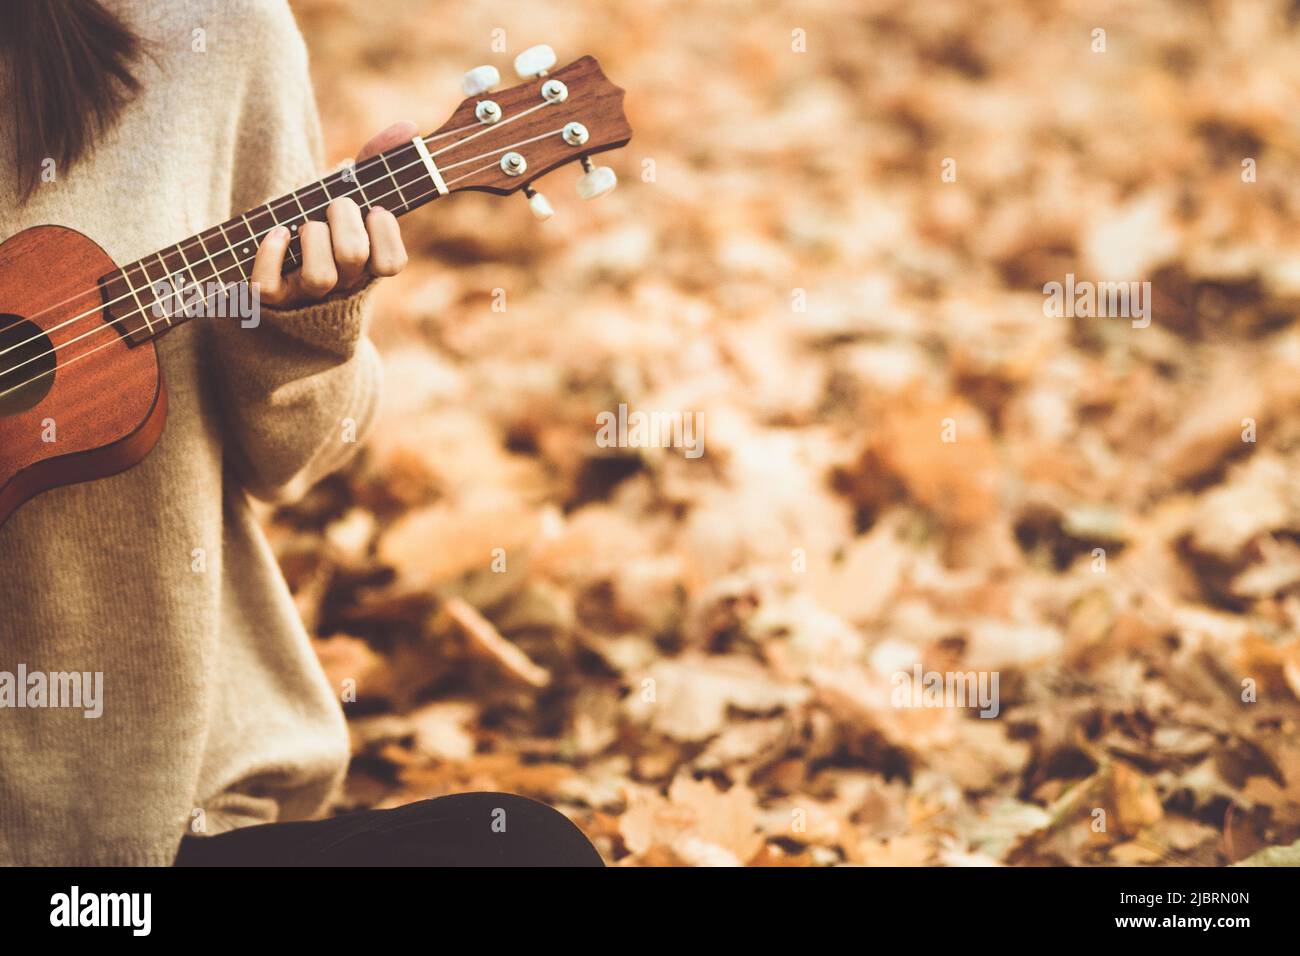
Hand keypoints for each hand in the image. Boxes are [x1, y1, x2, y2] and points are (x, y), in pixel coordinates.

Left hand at [251, 121, 414, 307]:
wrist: (278, 258)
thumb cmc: (323, 221)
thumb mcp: (349, 193)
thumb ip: (377, 163)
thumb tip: (408, 126)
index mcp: (367, 263)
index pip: (392, 263)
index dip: (386, 234)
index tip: (374, 210)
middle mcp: (342, 284)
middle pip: (353, 257)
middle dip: (342, 217)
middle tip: (334, 205)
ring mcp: (306, 293)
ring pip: (319, 276)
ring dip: (311, 236)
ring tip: (305, 222)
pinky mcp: (272, 296)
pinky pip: (270, 285)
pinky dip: (271, 255)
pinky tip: (278, 233)